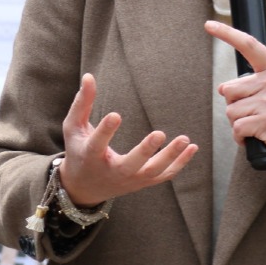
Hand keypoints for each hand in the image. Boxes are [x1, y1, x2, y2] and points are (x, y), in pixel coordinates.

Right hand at [59, 73, 197, 207]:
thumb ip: (82, 103)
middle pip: (131, 164)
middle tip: (160, 133)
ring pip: (153, 171)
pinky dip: (180, 164)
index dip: (105, 131)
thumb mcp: (73, 128)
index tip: (116, 115)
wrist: (84, 188)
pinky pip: (164, 175)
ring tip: (186, 139)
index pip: (97, 144)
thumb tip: (88, 76)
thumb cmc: (78, 151)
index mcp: (90, 157)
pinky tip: (193, 147)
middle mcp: (112, 172)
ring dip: (170, 156)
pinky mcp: (142, 182)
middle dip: (146, 151)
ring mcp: (130, 179)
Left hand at [205, 20, 265, 172]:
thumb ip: (256, 81)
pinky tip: (252, 137)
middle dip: (234, 104)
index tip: (210, 24)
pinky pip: (237, 128)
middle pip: (228, 89)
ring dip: (238, 122)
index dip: (226, 33)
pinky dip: (239, 137)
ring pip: (231, 111)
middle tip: (253, 112)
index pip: (249, 45)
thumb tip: (223, 88)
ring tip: (257, 125)